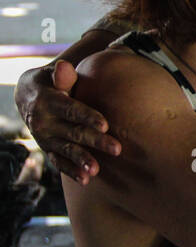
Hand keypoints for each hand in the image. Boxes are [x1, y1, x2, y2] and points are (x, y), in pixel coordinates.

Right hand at [16, 60, 120, 184]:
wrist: (27, 96)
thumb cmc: (52, 82)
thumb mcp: (52, 75)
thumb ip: (62, 74)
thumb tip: (64, 67)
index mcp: (49, 102)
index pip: (71, 110)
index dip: (88, 117)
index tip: (105, 125)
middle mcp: (45, 122)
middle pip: (74, 133)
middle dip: (95, 142)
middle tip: (117, 149)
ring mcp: (45, 137)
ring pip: (66, 150)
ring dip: (82, 160)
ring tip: (97, 170)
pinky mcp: (47, 148)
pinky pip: (58, 161)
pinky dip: (71, 171)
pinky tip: (86, 180)